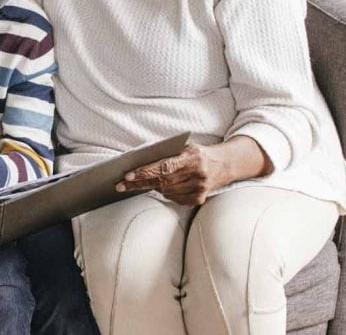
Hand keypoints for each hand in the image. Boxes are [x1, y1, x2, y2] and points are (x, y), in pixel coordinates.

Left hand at [116, 143, 232, 205]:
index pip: (164, 167)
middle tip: (121, 185)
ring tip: (139, 183)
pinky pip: (174, 198)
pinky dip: (165, 192)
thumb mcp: (185, 148)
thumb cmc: (198, 154)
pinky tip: (161, 187)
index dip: (145, 172)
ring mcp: (199, 188)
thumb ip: (167, 154)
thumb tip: (140, 162)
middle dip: (139, 183)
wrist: (224, 164)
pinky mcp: (199, 198)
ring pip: (166, 191)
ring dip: (151, 187)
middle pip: (161, 181)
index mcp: (192, 158)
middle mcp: (197, 174)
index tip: (128, 175)